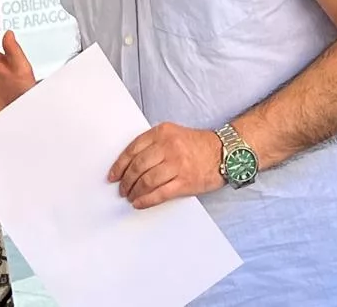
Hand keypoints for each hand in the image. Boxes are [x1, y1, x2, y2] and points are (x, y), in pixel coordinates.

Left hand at [107, 123, 224, 209]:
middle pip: (138, 167)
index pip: (133, 149)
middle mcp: (169, 147)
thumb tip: (130, 165)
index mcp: (162, 132)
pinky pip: (159, 193)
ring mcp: (177, 165)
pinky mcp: (185, 181)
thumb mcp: (173, 134)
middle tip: (122, 189)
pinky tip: (139, 203)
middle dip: (126, 181)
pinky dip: (146, 200)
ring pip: (146, 181)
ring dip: (134, 192)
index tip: (113, 175)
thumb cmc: (197, 145)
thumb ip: (153, 144)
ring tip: (130, 196)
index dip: (119, 165)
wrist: (223, 152)